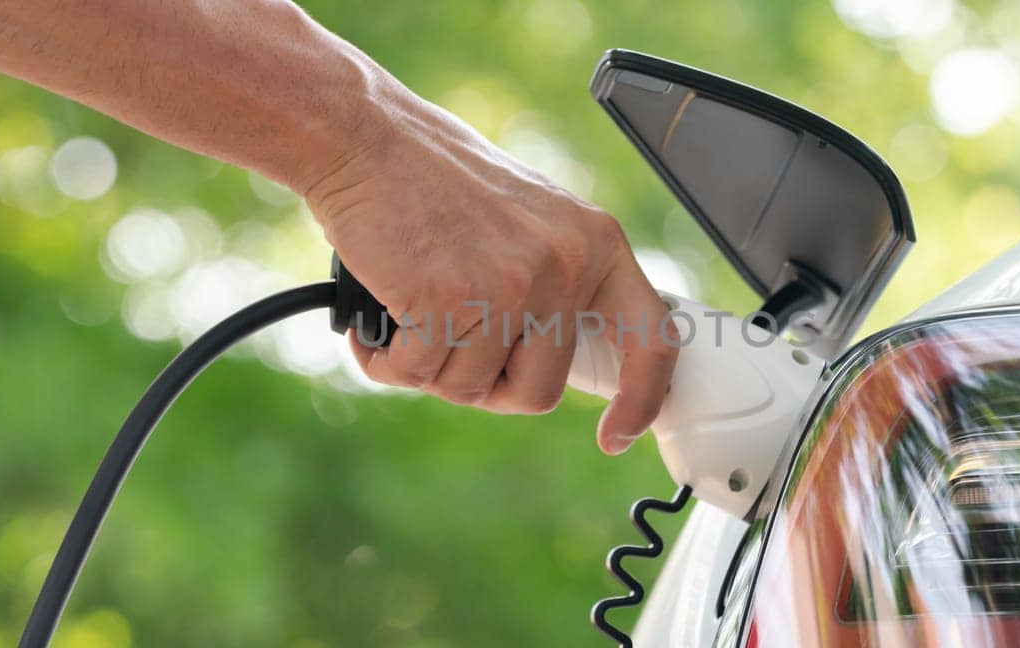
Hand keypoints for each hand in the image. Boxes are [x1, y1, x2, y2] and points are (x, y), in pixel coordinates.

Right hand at [304, 77, 677, 454]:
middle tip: (449, 347)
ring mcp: (509, 285)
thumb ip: (556, 283)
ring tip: (406, 315)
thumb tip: (555, 360)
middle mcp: (565, 266)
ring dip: (427, 367)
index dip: (640, 400)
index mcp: (596, 244)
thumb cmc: (436, 182)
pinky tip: (375, 327)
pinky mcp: (447, 300)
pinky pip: (416, 374)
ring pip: (468, 389)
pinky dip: (386, 362)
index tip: (614, 437)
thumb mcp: (530, 221)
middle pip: (538, 392)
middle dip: (486, 385)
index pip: (651, 340)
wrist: (368, 139)